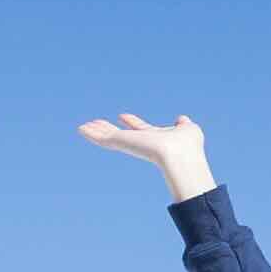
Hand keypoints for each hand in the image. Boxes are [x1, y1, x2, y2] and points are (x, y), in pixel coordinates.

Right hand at [78, 113, 215, 202]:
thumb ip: (183, 125)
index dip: (134, 123)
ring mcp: (131, 145)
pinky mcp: (122, 144)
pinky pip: (104, 139)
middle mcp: (141, 143)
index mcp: (157, 139)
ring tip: (83, 126)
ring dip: (97, 131)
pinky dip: (92, 134)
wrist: (179, 156)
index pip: (142, 129)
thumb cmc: (188, 146)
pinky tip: (82, 129)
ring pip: (109, 137)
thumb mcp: (189, 130)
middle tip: (96, 123)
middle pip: (122, 135)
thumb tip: (182, 119)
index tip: (124, 115)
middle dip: (110, 128)